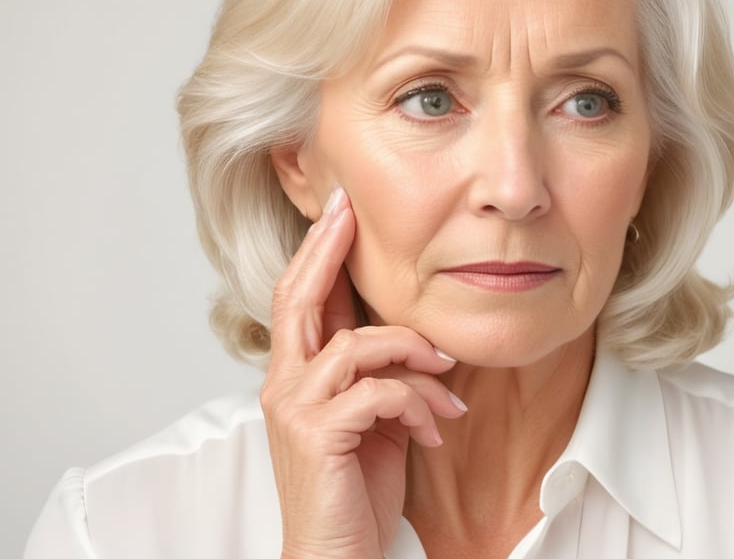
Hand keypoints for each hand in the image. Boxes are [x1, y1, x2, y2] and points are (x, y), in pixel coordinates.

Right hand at [260, 188, 465, 557]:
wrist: (339, 558)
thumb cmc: (356, 491)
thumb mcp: (373, 418)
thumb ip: (376, 373)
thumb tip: (405, 333)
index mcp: (295, 378)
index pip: (299, 300)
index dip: (317, 251)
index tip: (339, 209)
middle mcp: (284, 386)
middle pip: (299, 298)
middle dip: (327, 249)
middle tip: (350, 210)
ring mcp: (296, 409)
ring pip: (357, 344)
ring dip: (416, 357)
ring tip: (449, 388)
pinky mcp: (317, 435)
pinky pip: (379, 391)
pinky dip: (418, 403)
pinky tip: (436, 428)